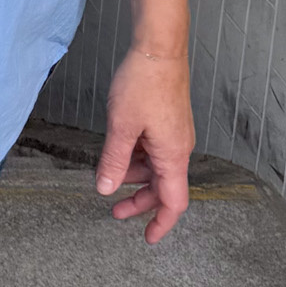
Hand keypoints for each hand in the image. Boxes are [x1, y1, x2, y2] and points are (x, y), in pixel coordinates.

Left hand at [96, 46, 194, 243]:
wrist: (158, 49)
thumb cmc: (143, 83)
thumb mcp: (122, 126)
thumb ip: (114, 161)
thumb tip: (107, 190)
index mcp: (173, 155)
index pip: (173, 202)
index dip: (161, 223)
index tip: (147, 238)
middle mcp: (178, 148)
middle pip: (164, 188)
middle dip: (141, 202)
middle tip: (116, 212)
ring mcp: (174, 134)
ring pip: (157, 168)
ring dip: (137, 178)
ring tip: (111, 179)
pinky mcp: (167, 121)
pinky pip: (155, 150)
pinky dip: (138, 158)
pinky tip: (120, 154)